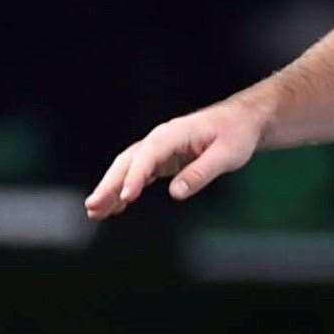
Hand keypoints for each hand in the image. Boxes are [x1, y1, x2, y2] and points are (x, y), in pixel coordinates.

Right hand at [84, 99, 265, 220]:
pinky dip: (125, 189)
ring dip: (111, 189)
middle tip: (93, 207)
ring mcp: (158, 149)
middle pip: (128, 162)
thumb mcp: (227, 155)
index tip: (126, 197)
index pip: (148, 156)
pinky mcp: (162, 159)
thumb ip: (201, 173)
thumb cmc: (236, 135)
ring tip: (95, 212)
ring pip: (127, 169)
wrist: (240, 121)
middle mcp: (160, 139)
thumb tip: (177, 193)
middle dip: (109, 185)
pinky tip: (115, 207)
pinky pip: (137, 174)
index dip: (135, 177)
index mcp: (173, 134)